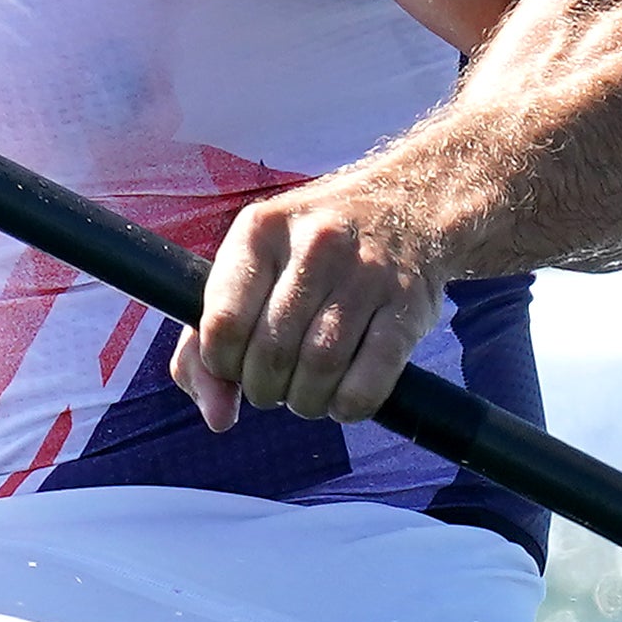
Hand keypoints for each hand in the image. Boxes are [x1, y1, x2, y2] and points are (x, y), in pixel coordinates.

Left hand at [175, 166, 448, 428]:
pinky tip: (341, 398)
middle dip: (263, 389)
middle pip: (271, 353)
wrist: (410, 202)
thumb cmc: (311, 248)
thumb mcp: (254, 266)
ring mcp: (366, 274)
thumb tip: (218, 419)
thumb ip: (211, 339)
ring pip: (319, 369)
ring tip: (304, 394)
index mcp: (262, 229)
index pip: (223, 322)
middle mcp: (315, 244)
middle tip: (273, 385)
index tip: (233, 366)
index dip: (221, 364)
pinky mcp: (408, 306)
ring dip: (305, 402)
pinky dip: (348, 406)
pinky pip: (369, 382)